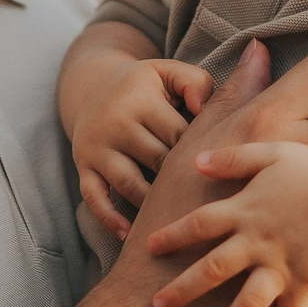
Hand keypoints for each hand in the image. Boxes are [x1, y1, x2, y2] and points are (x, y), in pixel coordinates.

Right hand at [70, 58, 214, 239]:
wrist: (91, 86)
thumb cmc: (145, 86)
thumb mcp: (168, 71)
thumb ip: (196, 83)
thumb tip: (204, 110)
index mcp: (141, 99)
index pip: (181, 136)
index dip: (204, 155)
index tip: (225, 173)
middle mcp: (115, 123)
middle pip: (159, 162)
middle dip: (183, 182)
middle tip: (212, 206)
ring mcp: (96, 147)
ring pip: (130, 184)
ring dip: (153, 205)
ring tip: (180, 222)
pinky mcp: (82, 166)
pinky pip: (94, 198)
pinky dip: (109, 218)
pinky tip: (129, 235)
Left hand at [146, 144, 307, 306]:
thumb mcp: (272, 154)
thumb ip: (234, 159)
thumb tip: (199, 162)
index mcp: (244, 211)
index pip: (198, 225)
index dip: (172, 236)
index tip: (148, 249)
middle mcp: (255, 243)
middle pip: (210, 269)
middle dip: (181, 290)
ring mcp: (279, 267)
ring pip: (245, 304)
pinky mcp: (305, 284)